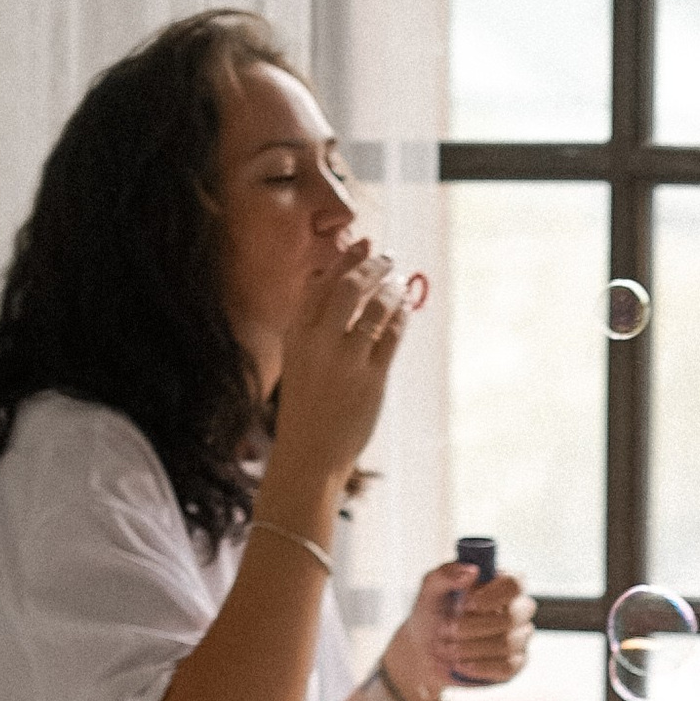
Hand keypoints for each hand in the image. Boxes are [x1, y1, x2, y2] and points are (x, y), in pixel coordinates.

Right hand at [268, 247, 411, 491]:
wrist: (308, 455)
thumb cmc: (305, 410)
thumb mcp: (298, 361)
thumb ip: (313, 327)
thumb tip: (337, 289)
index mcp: (296, 335)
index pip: (320, 283)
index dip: (344, 259)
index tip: (361, 244)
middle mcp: (319, 343)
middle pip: (348, 287)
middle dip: (370, 265)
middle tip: (386, 257)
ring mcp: (347, 361)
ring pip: (375, 307)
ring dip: (390, 288)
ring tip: (398, 281)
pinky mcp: (372, 379)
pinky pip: (392, 335)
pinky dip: (400, 315)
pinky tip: (404, 308)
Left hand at [387, 560, 536, 700]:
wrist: (425, 651)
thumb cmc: (432, 613)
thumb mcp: (430, 589)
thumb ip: (446, 573)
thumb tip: (472, 571)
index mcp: (501, 584)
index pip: (515, 584)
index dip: (493, 596)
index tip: (466, 604)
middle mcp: (517, 609)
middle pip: (512, 617)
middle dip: (474, 626)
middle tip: (446, 629)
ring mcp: (519, 638)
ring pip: (507, 644)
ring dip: (470, 647)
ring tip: (446, 648)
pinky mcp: (515, 664)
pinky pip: (506, 667)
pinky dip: (479, 667)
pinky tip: (460, 665)